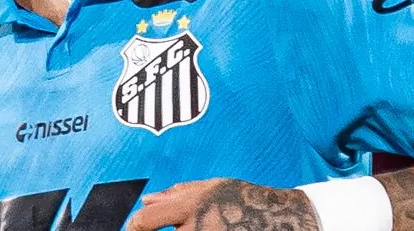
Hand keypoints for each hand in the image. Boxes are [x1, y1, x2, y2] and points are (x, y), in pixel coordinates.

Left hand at [125, 178, 319, 230]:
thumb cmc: (244, 200)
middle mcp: (196, 228)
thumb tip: (146, 200)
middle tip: (163, 230)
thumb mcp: (211, 187)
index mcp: (190, 206)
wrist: (281, 219)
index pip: (145, 222)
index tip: (133, 230)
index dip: (133, 228)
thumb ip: (176, 194)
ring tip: (197, 226)